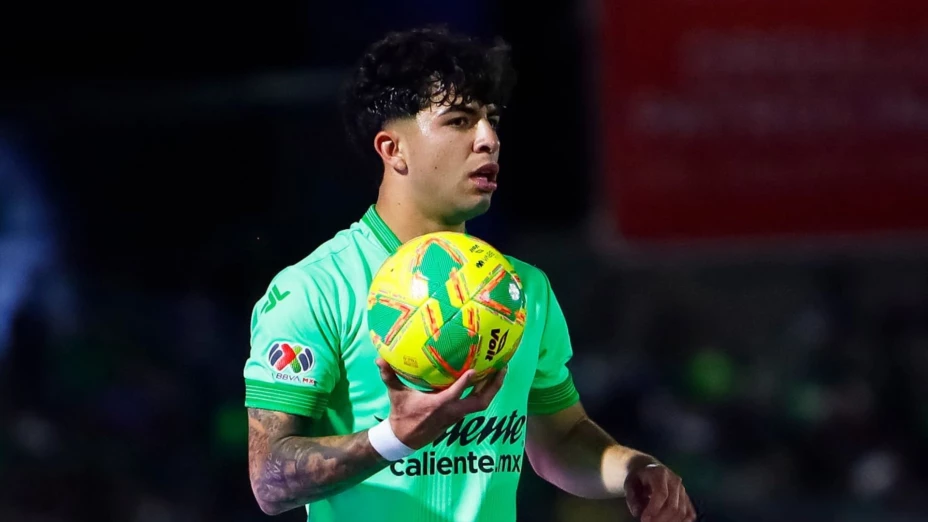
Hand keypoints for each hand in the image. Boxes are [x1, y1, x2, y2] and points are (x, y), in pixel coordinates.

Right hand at [376, 358, 506, 448]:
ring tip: (500, 371)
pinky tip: (486, 380)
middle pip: (480, 402)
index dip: (466, 383)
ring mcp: (456, 416)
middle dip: (493, 386)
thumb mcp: (395, 395)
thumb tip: (379, 358)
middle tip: (502, 368)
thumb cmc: (401, 415)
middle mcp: (451, 412)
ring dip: (491, 389)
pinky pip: (475, 405)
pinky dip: (483, 393)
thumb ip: (389, 376)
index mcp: (438, 405)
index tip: (475, 370)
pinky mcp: (457, 417)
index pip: (455, 394)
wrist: (403, 439)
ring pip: (480, 404)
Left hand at [625, 462, 695, 521]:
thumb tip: (637, 513)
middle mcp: (675, 480)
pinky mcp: (687, 498)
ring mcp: (683, 490)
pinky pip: (690, 514)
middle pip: (673, 506)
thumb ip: (632, 498)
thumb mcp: (629, 484)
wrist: (649, 470)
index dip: (654, 509)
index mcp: (660, 473)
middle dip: (660, 519)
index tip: (643, 519)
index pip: (661, 494)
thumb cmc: (638, 478)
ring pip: (682, 512)